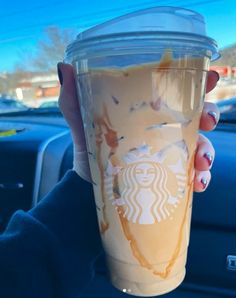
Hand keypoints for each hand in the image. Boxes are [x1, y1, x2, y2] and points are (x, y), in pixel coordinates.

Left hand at [57, 62, 219, 191]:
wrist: (88, 183)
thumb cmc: (89, 147)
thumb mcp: (81, 121)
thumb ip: (73, 98)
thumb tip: (64, 68)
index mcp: (148, 111)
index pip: (177, 92)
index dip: (199, 83)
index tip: (210, 78)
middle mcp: (162, 129)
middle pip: (197, 117)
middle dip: (209, 116)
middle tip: (206, 121)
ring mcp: (168, 152)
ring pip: (200, 146)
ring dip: (207, 151)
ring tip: (201, 161)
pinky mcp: (169, 175)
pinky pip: (192, 175)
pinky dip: (200, 178)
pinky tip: (198, 183)